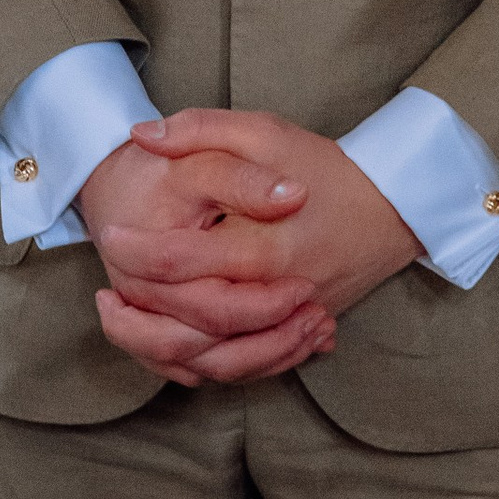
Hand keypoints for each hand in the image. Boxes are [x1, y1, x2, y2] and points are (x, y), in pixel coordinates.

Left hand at [91, 114, 419, 388]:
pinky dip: (202, 365)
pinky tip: (171, 343)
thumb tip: (141, 135)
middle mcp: (277, 294)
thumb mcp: (265, 132)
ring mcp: (289, 322)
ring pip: (217, 361)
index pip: (186, 262)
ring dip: (162, 349)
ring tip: (124, 321)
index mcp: (265, 244)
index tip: (112, 234)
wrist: (393, 206)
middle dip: (140, 314)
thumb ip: (201, 129)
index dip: (140, 251)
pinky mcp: (296, 334)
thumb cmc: (325, 167)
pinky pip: (244, 369)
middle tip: (104, 289)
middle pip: (195, 325)